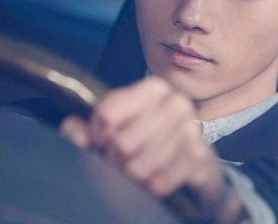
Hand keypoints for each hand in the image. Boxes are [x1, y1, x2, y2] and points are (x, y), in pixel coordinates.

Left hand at [60, 76, 244, 221]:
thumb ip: (83, 129)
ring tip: (134, 173)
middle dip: (114, 160)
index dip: (98, 135)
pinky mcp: (200, 156)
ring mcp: (191, 128)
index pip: (108, 114)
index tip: (102, 141)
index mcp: (153, 88)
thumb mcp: (112, 131)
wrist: (193, 167)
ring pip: (139, 165)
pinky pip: (159, 181)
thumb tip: (77, 134)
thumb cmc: (148, 142)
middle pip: (122, 142)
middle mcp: (175, 102)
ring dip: (131, 176)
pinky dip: (150, 188)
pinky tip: (152, 183)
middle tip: (119, 162)